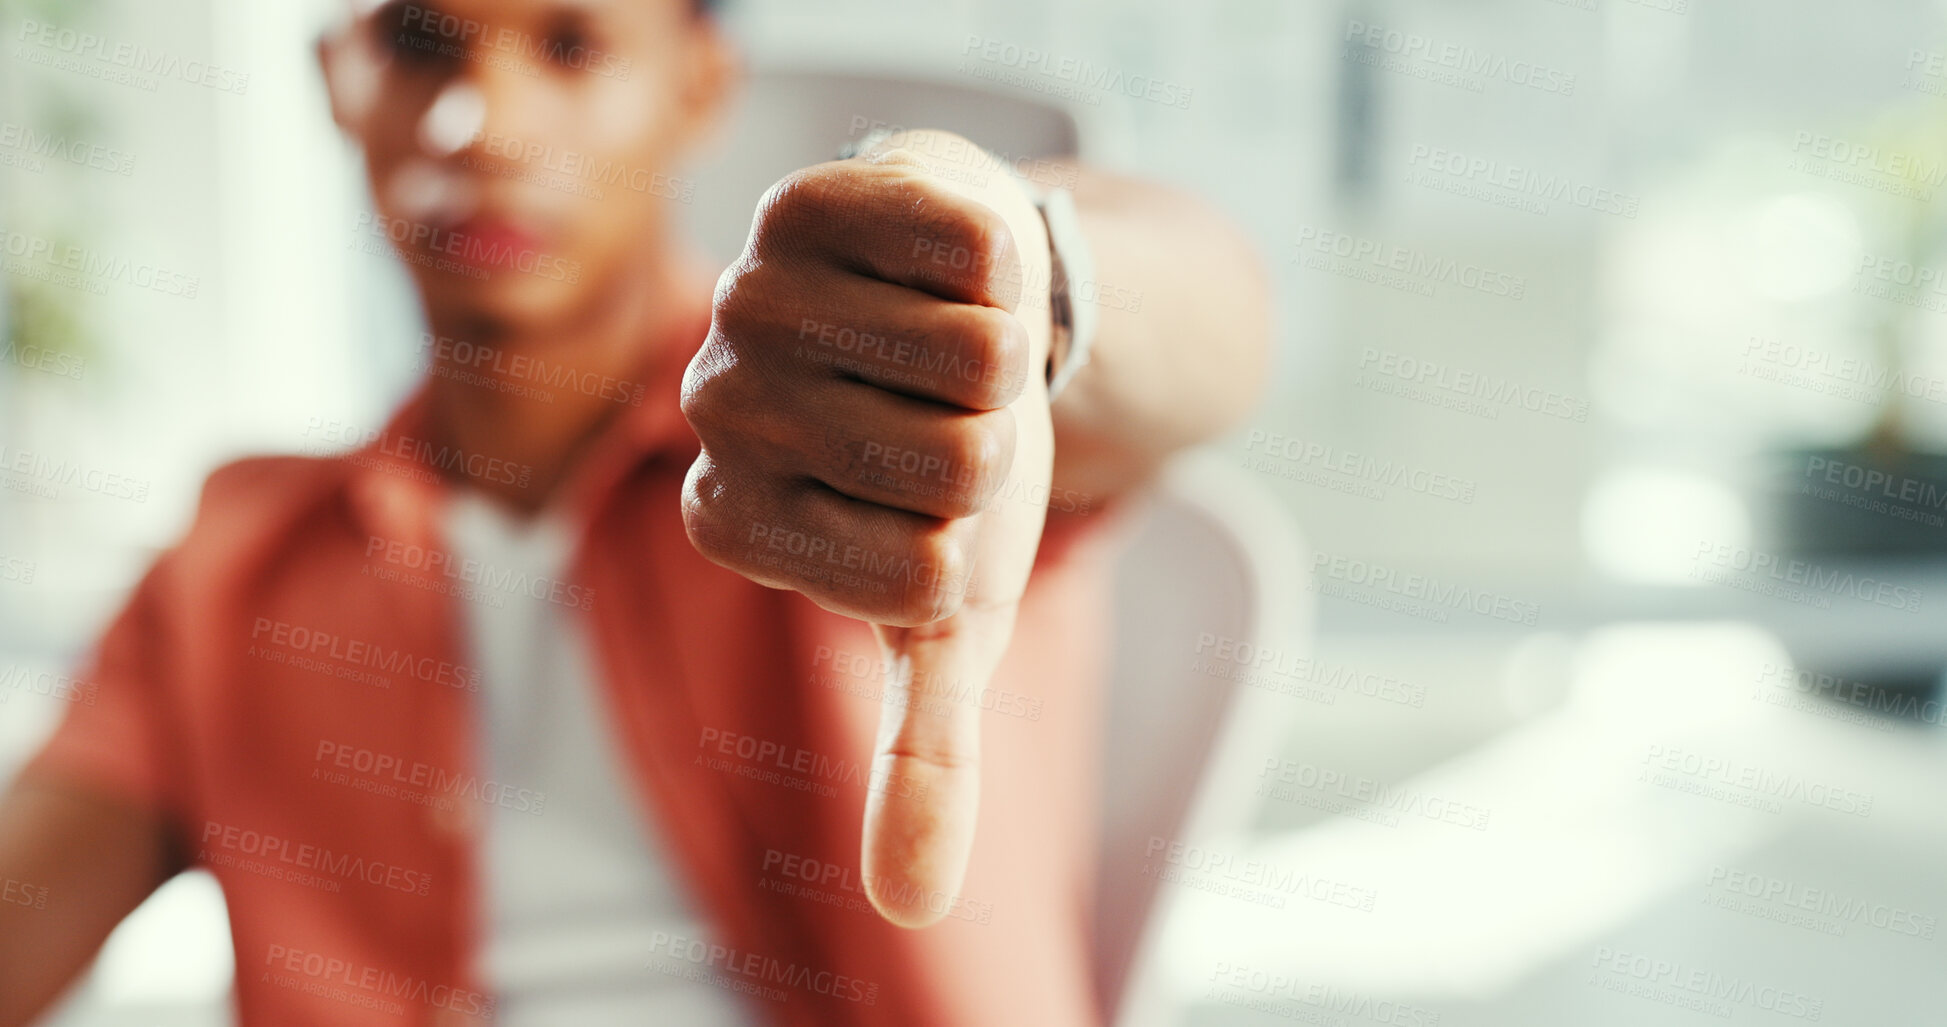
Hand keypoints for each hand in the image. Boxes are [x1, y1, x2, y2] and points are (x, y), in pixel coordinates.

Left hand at [679, 130, 1054, 926]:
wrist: (969, 304)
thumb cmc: (953, 470)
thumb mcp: (953, 615)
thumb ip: (925, 756)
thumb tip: (911, 910)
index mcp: (733, 522)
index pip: (923, 576)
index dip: (976, 543)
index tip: (934, 508)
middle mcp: (714, 408)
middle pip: (955, 466)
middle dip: (1001, 447)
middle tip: (955, 414)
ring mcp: (755, 290)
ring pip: (976, 357)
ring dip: (1014, 357)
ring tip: (957, 341)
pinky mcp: (817, 194)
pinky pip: (976, 253)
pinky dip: (1008, 268)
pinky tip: (955, 265)